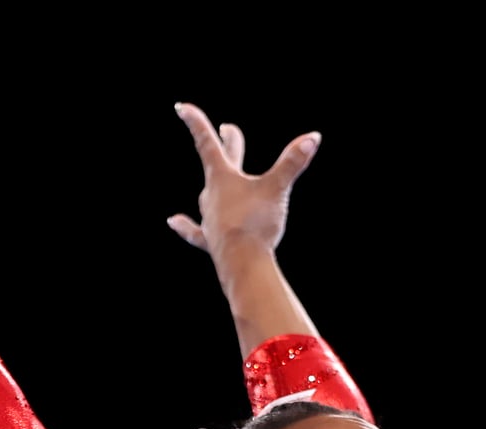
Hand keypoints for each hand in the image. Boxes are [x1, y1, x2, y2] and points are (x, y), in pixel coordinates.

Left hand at [168, 103, 320, 263]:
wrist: (242, 263)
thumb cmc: (256, 223)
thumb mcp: (277, 189)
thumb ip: (293, 163)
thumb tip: (312, 138)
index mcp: (222, 177)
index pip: (207, 143)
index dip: (196, 123)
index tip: (182, 108)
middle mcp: (211, 194)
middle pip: (216, 164)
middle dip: (225, 145)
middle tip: (227, 130)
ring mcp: (209, 218)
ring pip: (210, 196)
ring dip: (216, 187)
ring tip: (215, 183)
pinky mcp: (211, 241)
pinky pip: (195, 231)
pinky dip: (185, 226)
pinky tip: (173, 221)